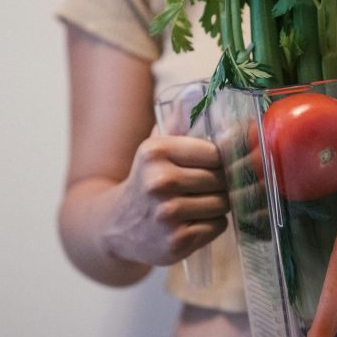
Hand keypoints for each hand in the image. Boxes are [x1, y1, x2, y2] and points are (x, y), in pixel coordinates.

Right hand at [103, 129, 229, 265]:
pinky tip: (194, 221)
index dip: (220, 160)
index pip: (214, 152)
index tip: (217, 164)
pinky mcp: (177, 241)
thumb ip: (178, 123)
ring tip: (199, 204)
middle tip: (208, 187)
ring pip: (222, 202)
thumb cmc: (145, 182)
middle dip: (221, 183)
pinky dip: (213, 223)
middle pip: (220, 179)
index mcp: (155, 152)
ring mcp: (168, 214)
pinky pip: (218, 225)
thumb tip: (201, 94)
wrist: (114, 226)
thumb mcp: (154, 150)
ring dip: (219, 204)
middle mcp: (159, 182)